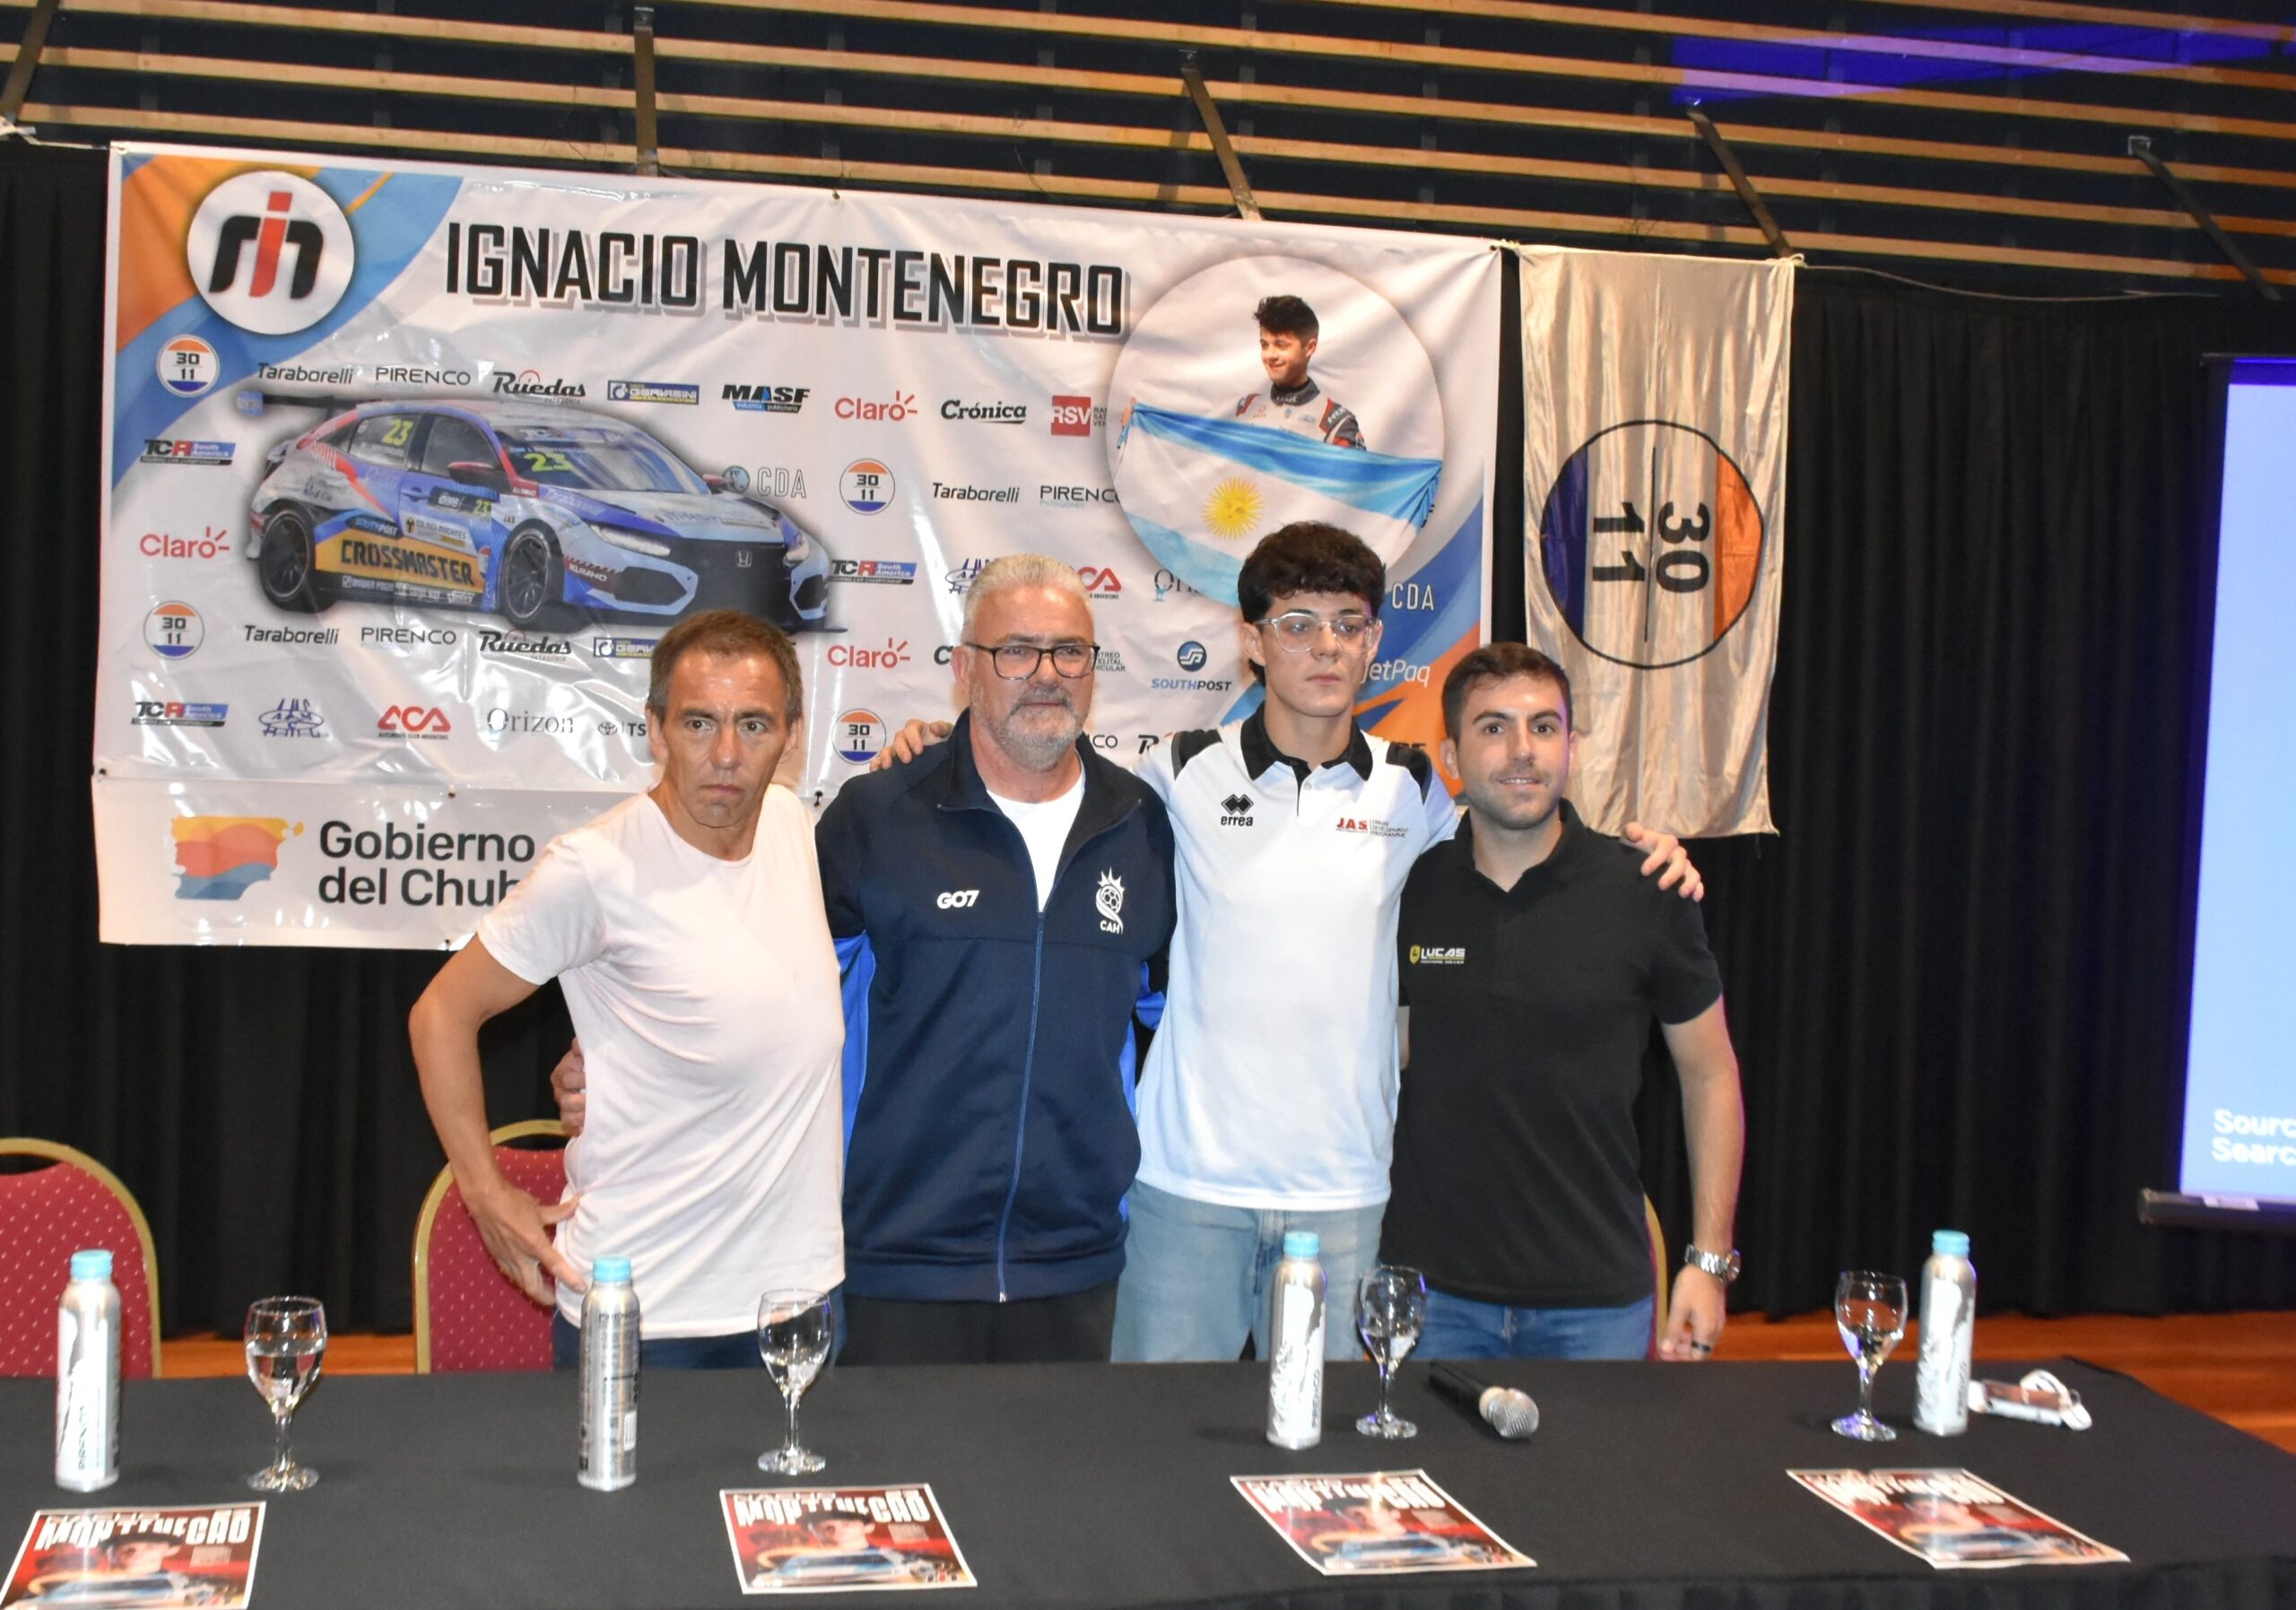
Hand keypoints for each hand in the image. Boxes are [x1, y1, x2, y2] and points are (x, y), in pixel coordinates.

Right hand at [464, 1173, 583, 1305]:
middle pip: (533, 1287)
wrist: (485, 1201)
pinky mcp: (498, 1259)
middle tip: (558, 1298)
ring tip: (547, 1290)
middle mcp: (520, 1257)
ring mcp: (507, 1260)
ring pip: (521, 1284)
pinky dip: (522, 1280)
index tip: (581, 1288)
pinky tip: (528, 1276)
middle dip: (546, 1297)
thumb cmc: (513, 1203)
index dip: (569, 1279)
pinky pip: (512, 1276)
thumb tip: (579, 1202)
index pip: (555, 1265)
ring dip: (534, 1290)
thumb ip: (559, 1211)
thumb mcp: (538, 1208)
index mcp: (534, 1244)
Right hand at [550, 1038, 586, 1136]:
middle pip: (565, 1100)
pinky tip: (586, 1128)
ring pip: (566, 1116)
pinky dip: (578, 1129)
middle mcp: (560, 1091)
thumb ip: (581, 1047)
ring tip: (593, 1116)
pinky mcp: (570, 1119)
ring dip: (580, 1117)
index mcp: (562, 1073)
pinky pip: (570, 1127)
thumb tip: (578, 1044)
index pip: (567, 1078)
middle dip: (580, 1102)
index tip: (592, 1079)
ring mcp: (564, 1106)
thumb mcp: (586, 1053)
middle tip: (595, 1101)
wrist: (593, 1076)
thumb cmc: (590, 1063)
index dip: (580, 1079)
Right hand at [868, 717, 952, 770]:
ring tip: (889, 766)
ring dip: (886, 756)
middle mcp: (906, 739)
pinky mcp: (891, 763)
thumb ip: (944, 728)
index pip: (911, 727)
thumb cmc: (946, 746)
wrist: (946, 764)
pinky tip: (876, 771)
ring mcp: (897, 751)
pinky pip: (879, 762)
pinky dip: (876, 764)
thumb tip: (933, 727)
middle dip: (901, 749)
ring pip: (887, 750)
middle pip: (898, 739)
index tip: (919, 750)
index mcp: (918, 730)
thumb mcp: (950, 735)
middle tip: (907, 760)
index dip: (913, 737)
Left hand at [1623, 821, 1702, 900]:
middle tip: (1661, 886)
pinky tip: (1694, 899)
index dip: (1657, 858)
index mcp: (1666, 842)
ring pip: (1693, 873)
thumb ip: (1632, 831)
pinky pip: (1698, 883)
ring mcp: (1685, 866)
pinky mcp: (1688, 877)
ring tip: (1682, 894)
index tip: (1644, 871)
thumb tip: (1636, 835)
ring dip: (1689, 883)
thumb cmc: (1635, 846)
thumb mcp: (1630, 836)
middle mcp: (1678, 853)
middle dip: (1672, 874)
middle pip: (1680, 861)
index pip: (1666, 846)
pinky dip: (1698, 890)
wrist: (1638, 858)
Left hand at [1659, 1266, 1725, 1359]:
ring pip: (1701, 1341)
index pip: (1696, 1357)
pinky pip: (1704, 1331)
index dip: (1680, 1358)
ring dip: (1686, 1341)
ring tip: (1670, 1334)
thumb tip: (1666, 1350)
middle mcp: (1715, 1331)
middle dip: (1682, 1350)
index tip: (1664, 1354)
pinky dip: (1692, 1332)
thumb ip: (1673, 1331)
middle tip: (1664, 1344)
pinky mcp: (1715, 1315)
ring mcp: (1717, 1322)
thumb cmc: (1692, 1286)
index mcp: (1707, 1332)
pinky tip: (1681, 1325)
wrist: (1709, 1266)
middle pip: (1700, 1350)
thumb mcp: (1678, 1308)